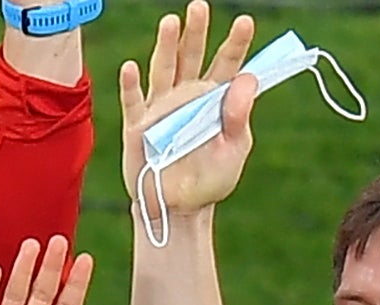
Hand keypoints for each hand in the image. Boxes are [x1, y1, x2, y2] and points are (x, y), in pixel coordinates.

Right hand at [115, 5, 261, 220]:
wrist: (178, 210)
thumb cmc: (210, 180)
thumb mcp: (233, 151)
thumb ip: (238, 116)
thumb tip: (247, 79)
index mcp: (214, 100)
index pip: (227, 64)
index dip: (236, 43)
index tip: (246, 22)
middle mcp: (187, 97)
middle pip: (191, 56)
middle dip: (196, 32)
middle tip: (200, 7)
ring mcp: (161, 109)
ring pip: (163, 70)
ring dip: (165, 46)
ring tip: (171, 21)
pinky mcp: (137, 127)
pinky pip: (133, 102)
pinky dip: (131, 85)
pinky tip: (132, 67)